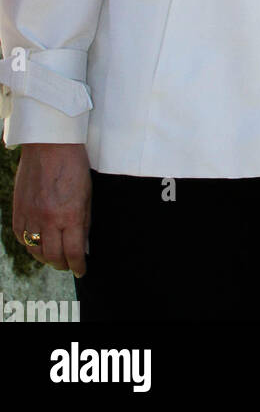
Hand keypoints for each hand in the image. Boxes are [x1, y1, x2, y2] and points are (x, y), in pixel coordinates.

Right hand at [12, 143, 90, 275]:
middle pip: (53, 256)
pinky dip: (29, 243)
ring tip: (53, 256)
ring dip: (45, 257)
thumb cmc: (73, 165)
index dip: (78, 266)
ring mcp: (30, 215)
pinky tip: (37, 242)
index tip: (81, 270)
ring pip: (35, 250)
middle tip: (68, 264)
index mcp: (70, 214)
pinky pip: (21, 236)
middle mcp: (48, 219)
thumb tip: (83, 247)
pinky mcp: (18, 210)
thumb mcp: (87, 194)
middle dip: (62, 264)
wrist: (49, 144)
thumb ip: (84, 222)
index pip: (73, 252)